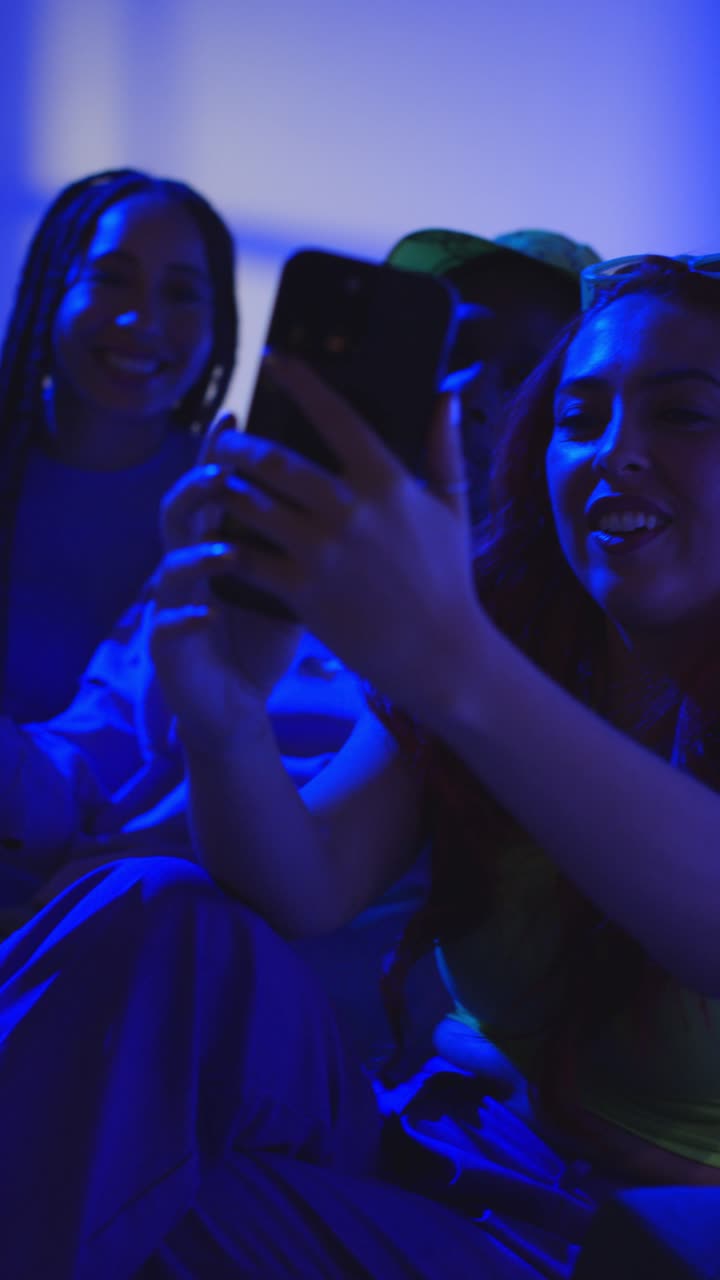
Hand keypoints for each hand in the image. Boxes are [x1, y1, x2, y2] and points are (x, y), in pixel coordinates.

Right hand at [148, 414, 301, 744]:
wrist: (235, 699)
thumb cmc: (265, 630)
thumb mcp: (292, 577)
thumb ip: (308, 532)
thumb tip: (353, 485)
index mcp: (220, 537)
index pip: (218, 483)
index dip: (219, 449)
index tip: (235, 414)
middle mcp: (190, 561)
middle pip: (182, 510)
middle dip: (199, 485)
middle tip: (224, 469)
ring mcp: (174, 602)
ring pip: (170, 564)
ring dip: (195, 551)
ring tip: (223, 545)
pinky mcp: (169, 646)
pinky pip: (168, 626)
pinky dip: (185, 617)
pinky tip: (207, 613)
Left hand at [197, 360, 482, 717]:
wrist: (439, 652)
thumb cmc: (447, 579)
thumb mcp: (453, 508)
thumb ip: (444, 447)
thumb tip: (445, 395)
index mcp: (386, 483)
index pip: (336, 416)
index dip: (299, 381)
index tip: (273, 358)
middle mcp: (349, 511)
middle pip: (276, 461)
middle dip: (240, 445)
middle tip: (225, 441)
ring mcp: (321, 551)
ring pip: (253, 505)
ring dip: (227, 489)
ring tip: (214, 483)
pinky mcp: (302, 590)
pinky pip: (249, 558)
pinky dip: (227, 545)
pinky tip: (214, 537)